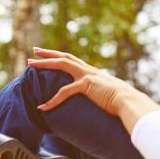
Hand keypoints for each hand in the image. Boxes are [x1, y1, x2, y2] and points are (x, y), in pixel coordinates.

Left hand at [28, 47, 159, 131]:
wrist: (129, 102)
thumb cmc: (123, 103)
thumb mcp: (109, 97)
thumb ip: (103, 96)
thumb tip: (102, 103)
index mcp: (93, 73)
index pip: (73, 61)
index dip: (60, 58)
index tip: (50, 56)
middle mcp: (89, 71)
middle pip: (65, 57)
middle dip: (48, 54)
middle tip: (34, 51)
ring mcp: (87, 75)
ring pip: (61, 64)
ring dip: (44, 63)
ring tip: (30, 63)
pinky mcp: (86, 85)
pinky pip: (64, 92)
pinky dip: (52, 100)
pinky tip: (42, 107)